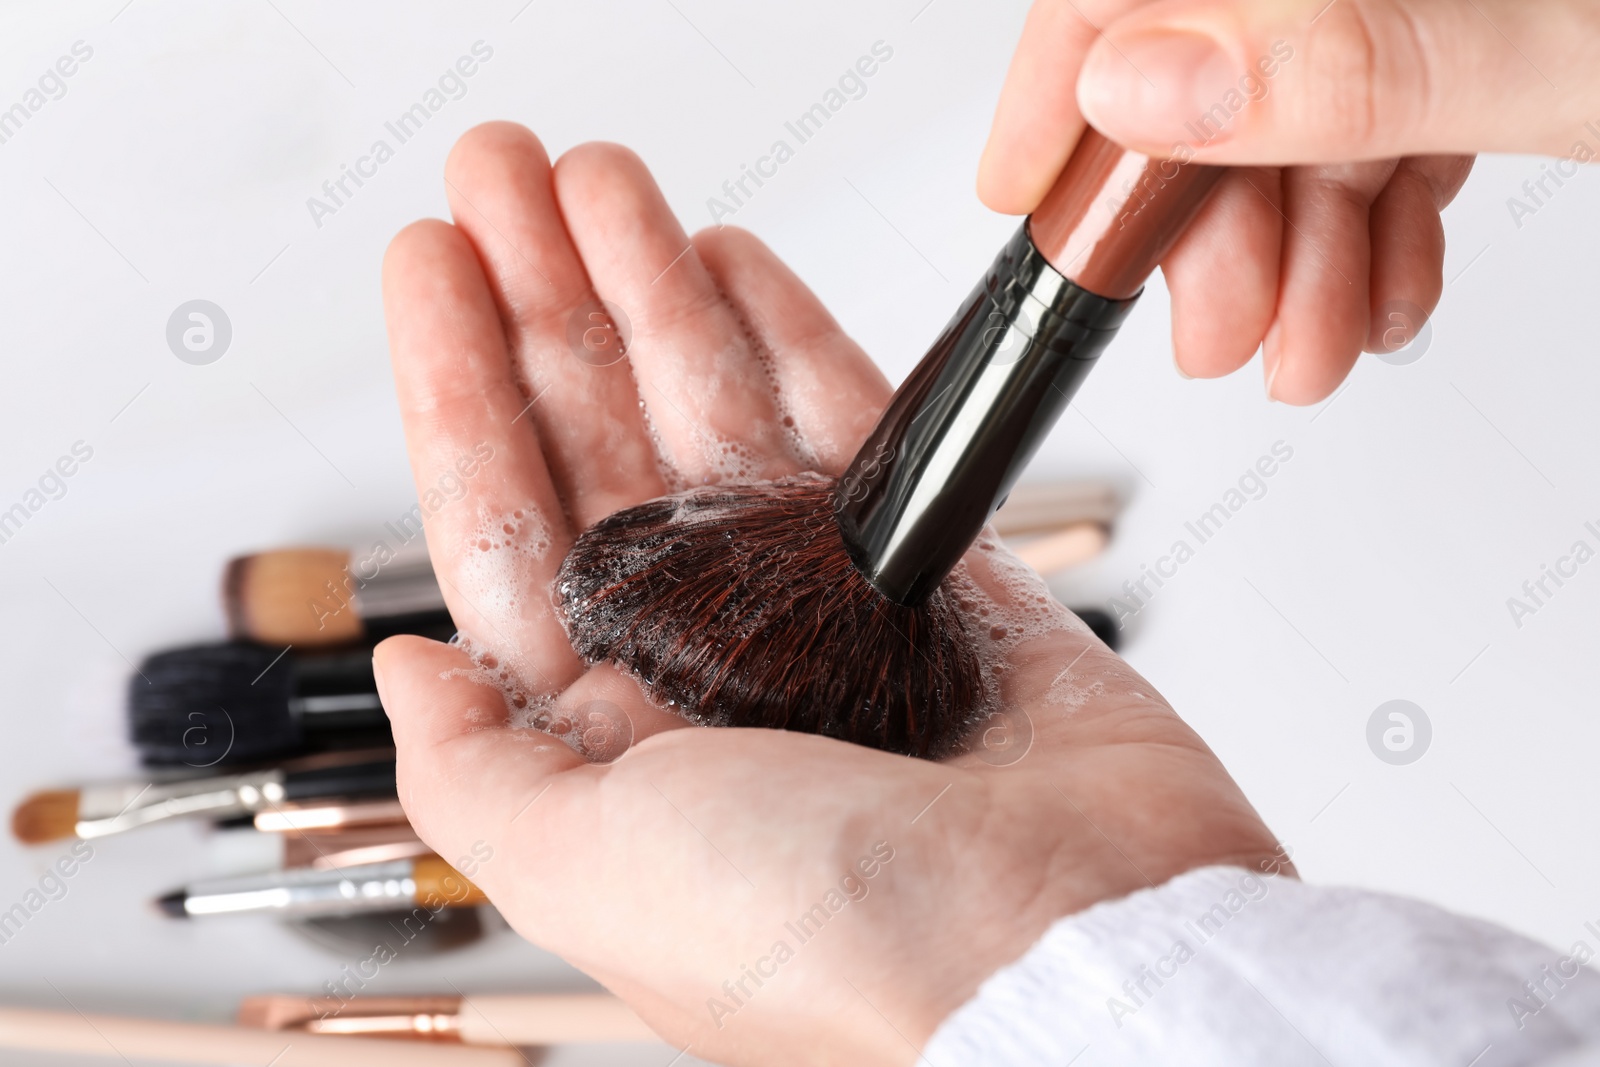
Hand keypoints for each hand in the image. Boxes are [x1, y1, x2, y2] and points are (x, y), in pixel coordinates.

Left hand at [376, 121, 1284, 1066]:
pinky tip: (736, 268)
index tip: (438, 270)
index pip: (506, 530)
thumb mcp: (586, 870)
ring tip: (610, 185)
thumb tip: (409, 675)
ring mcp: (831, 620)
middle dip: (553, 307)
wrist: (1076, 955)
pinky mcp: (946, 584)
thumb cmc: (836, 948)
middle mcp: (715, 676)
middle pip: (606, 449)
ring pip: (723, 420)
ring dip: (661, 294)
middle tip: (513, 182)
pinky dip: (798, 344)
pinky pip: (858, 437)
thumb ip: (473, 772)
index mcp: (615, 743)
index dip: (459, 389)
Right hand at [984, 0, 1595, 402]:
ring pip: (1296, 120)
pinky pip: (1378, 133)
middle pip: (1216, 63)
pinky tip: (1376, 294)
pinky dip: (1366, 233)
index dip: (1064, 82)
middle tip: (1214, 333)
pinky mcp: (1476, 40)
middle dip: (1203, 225)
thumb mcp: (1560, 54)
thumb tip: (1145, 85)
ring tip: (1305, 348)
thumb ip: (1351, 62)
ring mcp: (1428, 0)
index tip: (1026, 197)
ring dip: (1287, 258)